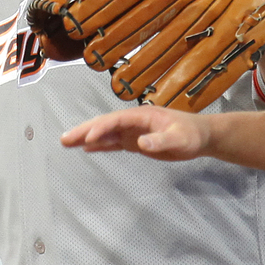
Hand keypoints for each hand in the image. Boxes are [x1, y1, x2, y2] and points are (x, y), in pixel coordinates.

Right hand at [60, 105, 211, 160]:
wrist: (200, 136)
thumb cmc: (192, 135)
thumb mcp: (180, 139)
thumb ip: (161, 141)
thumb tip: (140, 143)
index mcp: (142, 116)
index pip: (116, 120)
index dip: (101, 128)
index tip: (87, 139)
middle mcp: (133, 122)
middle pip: (104, 124)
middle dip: (84, 131)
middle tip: (64, 139)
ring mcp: (133, 131)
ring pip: (105, 133)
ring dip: (86, 137)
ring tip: (65, 143)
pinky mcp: (135, 141)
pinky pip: (113, 143)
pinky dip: (100, 145)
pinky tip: (86, 149)